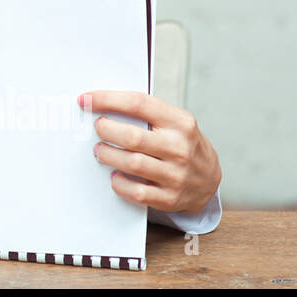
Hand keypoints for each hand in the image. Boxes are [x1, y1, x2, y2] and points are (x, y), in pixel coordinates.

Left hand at [80, 91, 220, 214]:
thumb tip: (103, 104)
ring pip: (131, 163)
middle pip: (132, 137)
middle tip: (97, 127)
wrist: (209, 179)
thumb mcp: (174, 122)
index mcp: (180, 122)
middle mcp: (180, 148)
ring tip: (100, 150)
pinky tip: (115, 175)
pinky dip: (118, 183)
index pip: (138, 104)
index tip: (86, 99)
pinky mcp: (170, 198)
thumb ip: (146, 113)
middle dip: (105, 130)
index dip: (107, 99)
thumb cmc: (183, 144)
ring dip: (107, 154)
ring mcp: (176, 175)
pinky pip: (136, 192)